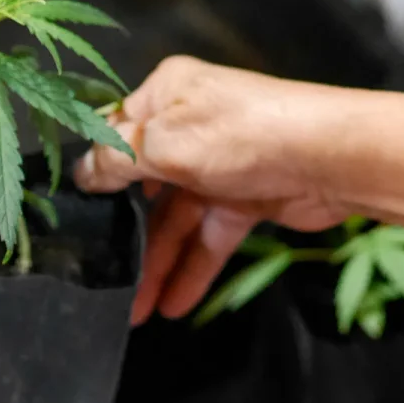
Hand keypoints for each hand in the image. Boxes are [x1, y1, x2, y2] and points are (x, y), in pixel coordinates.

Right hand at [74, 56, 354, 323]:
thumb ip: (117, 161)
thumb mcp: (166, 143)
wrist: (333, 157)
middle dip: (124, 232)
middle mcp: (191, 123)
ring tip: (136, 310)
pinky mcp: (248, 196)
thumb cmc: (246, 133)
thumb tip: (81, 173)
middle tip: (99, 278)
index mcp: (168, 93)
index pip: (115, 133)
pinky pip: (210, 234)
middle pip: (145, 183)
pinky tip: (173, 302)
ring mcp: (220, 162)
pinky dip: (193, 266)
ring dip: (158, 261)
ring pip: (177, 217)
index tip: (69, 218)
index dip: (94, 174)